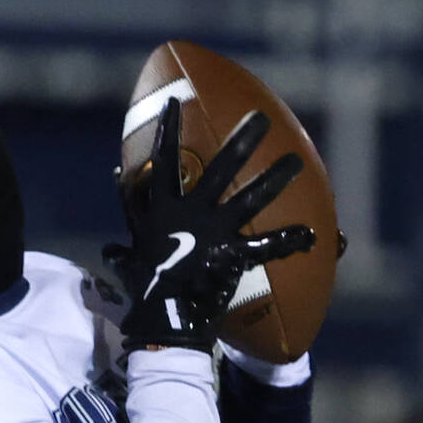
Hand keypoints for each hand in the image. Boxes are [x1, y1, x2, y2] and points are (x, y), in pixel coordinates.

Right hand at [103, 98, 313, 351]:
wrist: (160, 320)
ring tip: (296, 161)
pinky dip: (288, 240)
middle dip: (242, 140)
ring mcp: (212, 233)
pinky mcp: (231, 256)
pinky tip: (311, 234)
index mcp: (161, 210)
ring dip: (274, 179)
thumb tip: (110, 242)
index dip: (167, 131)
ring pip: (249, 198)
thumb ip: (122, 247)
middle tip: (261, 117)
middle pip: (219, 169)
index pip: (161, 162)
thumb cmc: (143, 291)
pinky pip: (266, 247)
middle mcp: (189, 214)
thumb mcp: (128, 262)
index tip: (173, 102)